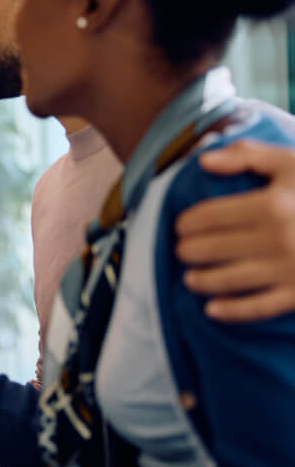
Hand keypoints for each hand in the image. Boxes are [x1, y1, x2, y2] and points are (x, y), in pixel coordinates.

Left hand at [176, 140, 294, 321]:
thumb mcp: (292, 163)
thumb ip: (248, 155)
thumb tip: (203, 161)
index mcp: (270, 206)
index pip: (209, 217)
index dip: (187, 223)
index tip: (181, 226)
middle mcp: (276, 239)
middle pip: (212, 249)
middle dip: (188, 251)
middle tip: (182, 250)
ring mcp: (289, 270)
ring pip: (229, 280)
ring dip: (201, 280)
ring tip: (190, 278)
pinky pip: (260, 307)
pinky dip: (232, 311)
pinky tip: (211, 310)